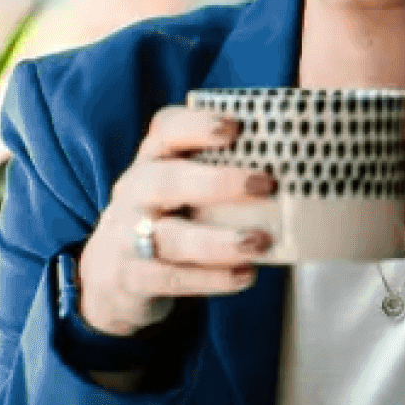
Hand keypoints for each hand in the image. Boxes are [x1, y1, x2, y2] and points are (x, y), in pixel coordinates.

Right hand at [77, 106, 274, 337]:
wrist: (111, 275)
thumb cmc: (165, 219)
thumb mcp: (179, 188)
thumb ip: (218, 173)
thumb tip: (293, 168)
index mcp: (150, 161)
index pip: (165, 131)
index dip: (197, 125)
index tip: (235, 127)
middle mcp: (134, 193)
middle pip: (165, 180)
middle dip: (216, 182)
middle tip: (265, 184)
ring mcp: (127, 236)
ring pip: (169, 236)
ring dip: (218, 240)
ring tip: (259, 241)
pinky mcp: (133, 278)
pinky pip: (172, 277)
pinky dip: (211, 278)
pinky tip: (246, 275)